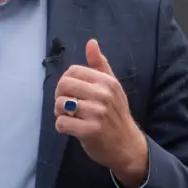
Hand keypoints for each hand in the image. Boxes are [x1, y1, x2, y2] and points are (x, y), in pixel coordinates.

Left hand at [55, 38, 147, 187]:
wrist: (127, 145)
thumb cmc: (116, 114)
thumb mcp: (112, 86)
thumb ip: (100, 64)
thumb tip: (91, 42)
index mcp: (107, 81)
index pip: (73, 71)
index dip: (66, 81)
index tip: (72, 92)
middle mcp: (103, 95)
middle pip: (63, 85)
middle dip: (60, 96)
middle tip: (68, 106)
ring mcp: (96, 113)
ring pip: (60, 104)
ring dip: (60, 112)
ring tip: (70, 117)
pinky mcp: (89, 131)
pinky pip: (61, 123)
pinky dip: (62, 127)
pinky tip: (71, 129)